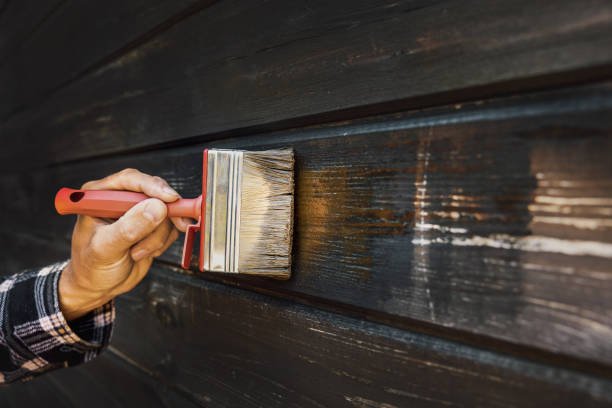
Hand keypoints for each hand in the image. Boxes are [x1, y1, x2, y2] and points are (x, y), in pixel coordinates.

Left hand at [59, 168, 190, 319]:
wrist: (98, 286)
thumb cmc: (91, 267)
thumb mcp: (105, 249)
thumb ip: (128, 228)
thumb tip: (156, 208)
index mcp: (100, 196)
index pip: (130, 180)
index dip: (152, 186)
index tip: (170, 198)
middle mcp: (119, 199)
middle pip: (154, 192)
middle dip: (163, 214)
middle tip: (177, 224)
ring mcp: (137, 211)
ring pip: (165, 212)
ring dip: (158, 236)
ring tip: (138, 252)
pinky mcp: (151, 224)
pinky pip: (170, 226)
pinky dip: (164, 241)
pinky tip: (147, 252)